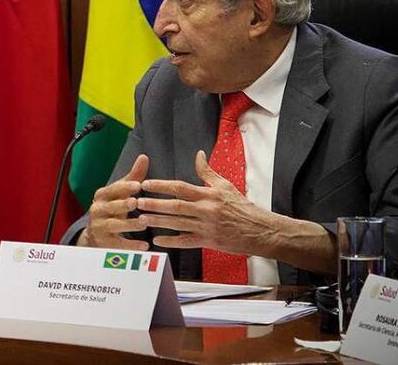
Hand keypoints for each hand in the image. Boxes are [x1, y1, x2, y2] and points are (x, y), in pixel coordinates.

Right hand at [77, 154, 148, 248]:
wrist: (96, 233)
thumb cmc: (113, 208)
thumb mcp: (121, 193)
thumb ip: (133, 176)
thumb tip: (144, 157)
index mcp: (102, 196)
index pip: (113, 189)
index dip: (125, 187)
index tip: (138, 185)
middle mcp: (97, 210)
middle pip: (111, 207)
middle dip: (123, 204)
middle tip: (136, 202)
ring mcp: (99, 227)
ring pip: (113, 225)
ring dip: (128, 224)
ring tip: (144, 223)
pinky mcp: (104, 243)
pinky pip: (117, 244)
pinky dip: (131, 246)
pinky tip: (145, 246)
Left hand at [137, 150, 272, 252]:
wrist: (259, 230)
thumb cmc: (241, 206)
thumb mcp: (225, 185)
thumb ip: (207, 171)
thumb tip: (198, 154)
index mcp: (209, 194)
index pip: (180, 188)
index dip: (162, 185)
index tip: (146, 183)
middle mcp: (206, 210)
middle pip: (176, 206)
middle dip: (155, 204)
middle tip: (138, 202)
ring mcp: (207, 227)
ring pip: (178, 224)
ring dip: (159, 221)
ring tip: (142, 219)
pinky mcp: (209, 241)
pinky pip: (186, 242)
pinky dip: (171, 241)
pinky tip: (157, 240)